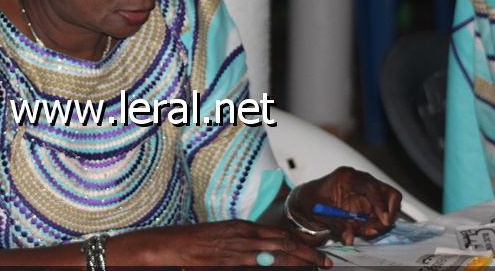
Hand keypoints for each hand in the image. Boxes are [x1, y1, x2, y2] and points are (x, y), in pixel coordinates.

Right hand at [109, 219, 333, 267]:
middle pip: (284, 242)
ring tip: (318, 266)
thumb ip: (242, 245)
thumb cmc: (191, 244)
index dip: (301, 243)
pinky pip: (259, 263)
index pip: (279, 234)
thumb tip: (261, 254)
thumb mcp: (220, 239)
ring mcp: (237, 249)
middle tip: (327, 262)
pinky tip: (289, 268)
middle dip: (308, 252)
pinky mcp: (229, 261)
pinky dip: (277, 265)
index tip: (317, 251)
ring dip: (300, 259)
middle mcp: (243, 235)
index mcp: (241, 228)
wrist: (167, 246)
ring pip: (277, 252)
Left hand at [290, 166, 401, 244]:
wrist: (309, 201)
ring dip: (381, 222)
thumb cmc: (312, 201)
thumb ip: (337, 226)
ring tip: (365, 231)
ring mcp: (368, 191)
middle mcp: (361, 181)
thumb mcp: (321, 213)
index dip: (380, 203)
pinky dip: (376, 224)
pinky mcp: (371, 201)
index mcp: (347, 177)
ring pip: (389, 206)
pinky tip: (363, 229)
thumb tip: (350, 239)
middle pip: (389, 193)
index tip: (384, 220)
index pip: (371, 186)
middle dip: (388, 213)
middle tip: (378, 228)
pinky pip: (382, 214)